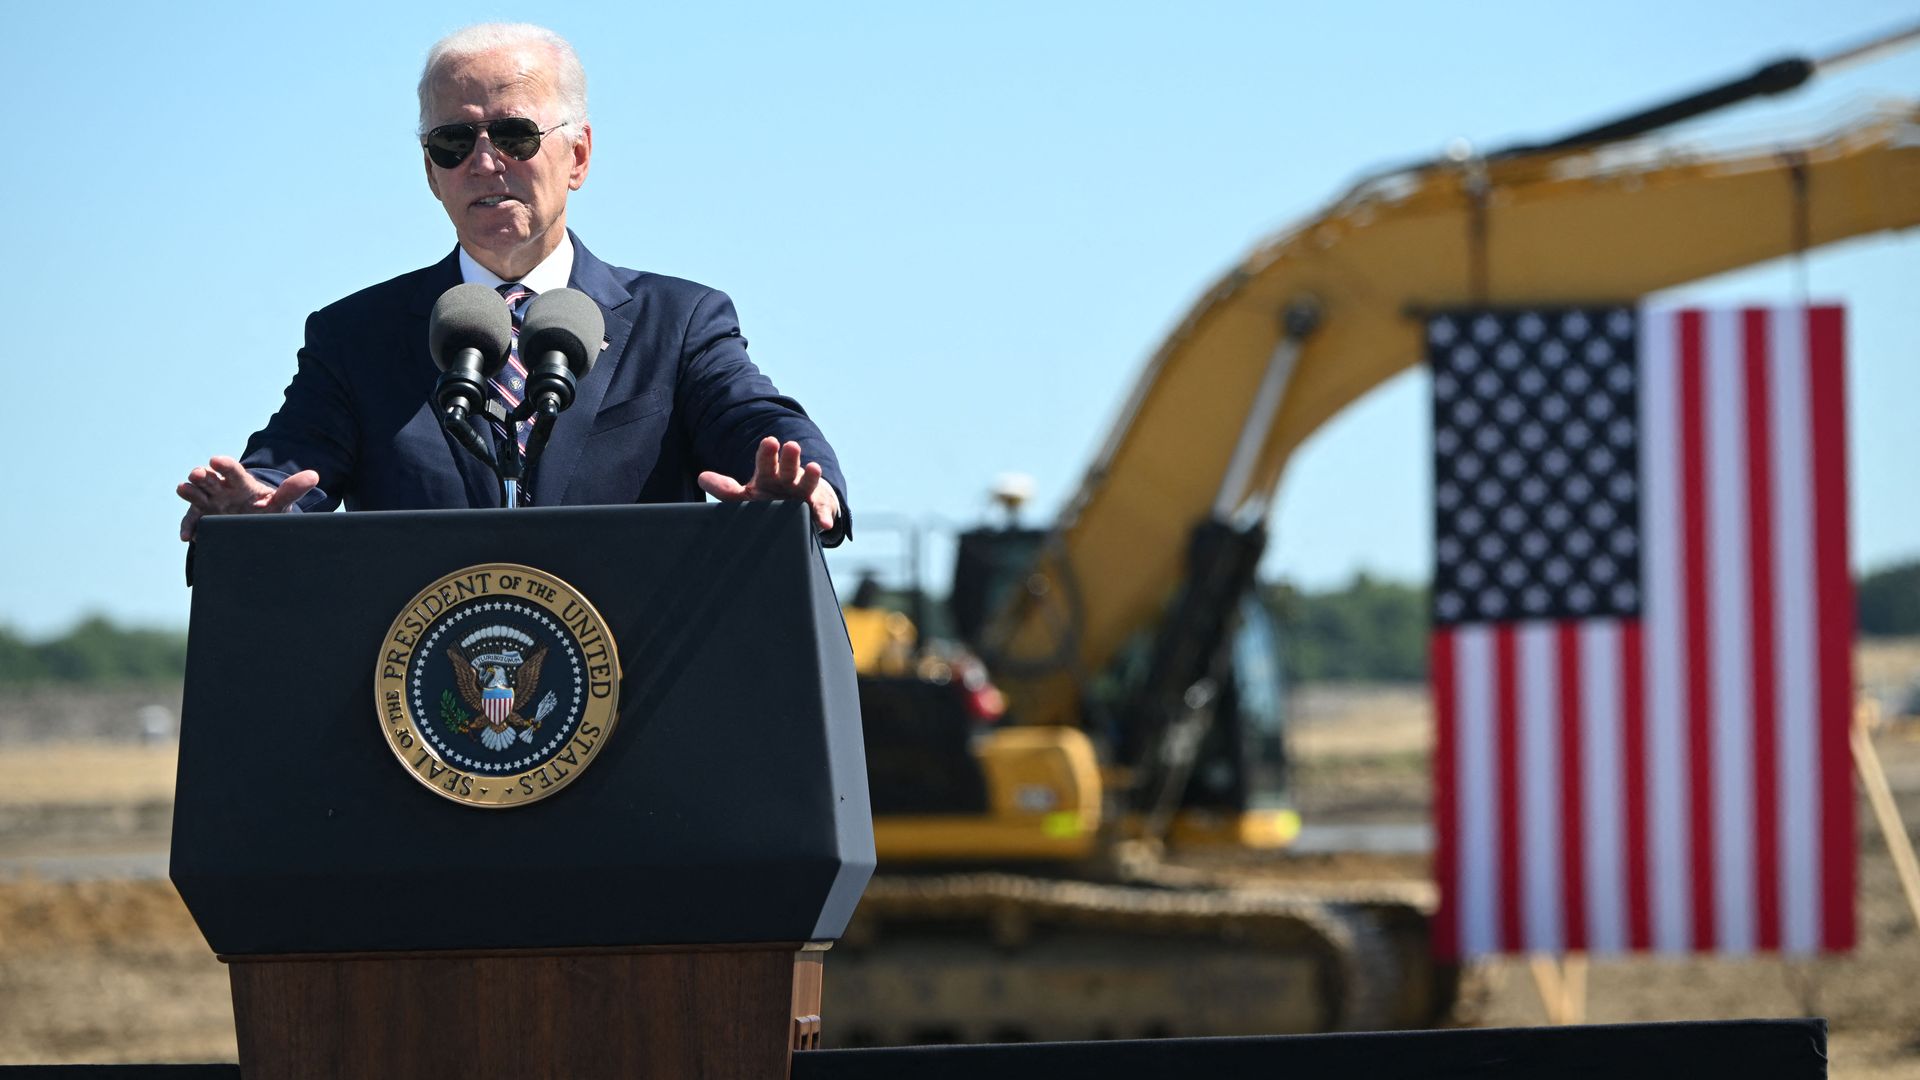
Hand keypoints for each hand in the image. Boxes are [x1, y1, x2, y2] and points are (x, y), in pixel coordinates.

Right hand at [176, 455, 319, 540]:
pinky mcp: (202, 518)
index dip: (224, 465)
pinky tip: (188, 537)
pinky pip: (192, 521)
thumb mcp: (280, 501)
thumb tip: (314, 475)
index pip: (232, 471)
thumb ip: (292, 489)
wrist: (255, 521)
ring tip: (184, 489)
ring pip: (195, 494)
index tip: (216, 460)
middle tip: (198, 474)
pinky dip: (189, 527)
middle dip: (201, 475)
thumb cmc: (266, 508)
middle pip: (208, 479)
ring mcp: (209, 503)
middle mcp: (221, 489)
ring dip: (189, 491)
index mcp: (240, 483)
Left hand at [696, 437, 839, 532]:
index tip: (770, 441)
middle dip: (790, 457)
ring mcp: (804, 494)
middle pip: (788, 467)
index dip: (767, 453)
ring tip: (813, 468)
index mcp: (768, 475)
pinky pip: (822, 514)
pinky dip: (825, 517)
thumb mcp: (746, 495)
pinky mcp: (816, 510)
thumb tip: (702, 478)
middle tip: (791, 446)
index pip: (766, 461)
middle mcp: (788, 480)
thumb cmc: (768, 499)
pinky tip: (825, 523)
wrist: (797, 508)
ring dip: (810, 476)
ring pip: (807, 483)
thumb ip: (726, 488)